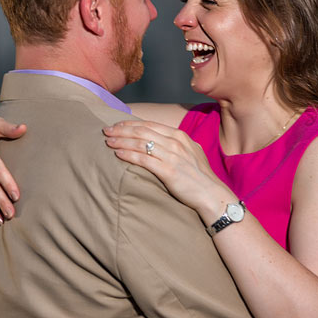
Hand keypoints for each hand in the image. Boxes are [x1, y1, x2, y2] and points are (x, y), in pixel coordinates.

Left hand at [103, 120, 231, 220]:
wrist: (211, 194)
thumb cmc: (200, 176)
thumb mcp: (191, 152)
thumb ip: (177, 144)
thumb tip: (161, 141)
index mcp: (180, 136)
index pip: (149, 125)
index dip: (130, 124)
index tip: (117, 125)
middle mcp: (175, 142)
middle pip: (142, 131)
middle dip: (121, 130)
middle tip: (106, 131)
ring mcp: (172, 156)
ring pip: (140, 143)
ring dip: (121, 141)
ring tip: (108, 141)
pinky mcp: (168, 171)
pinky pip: (143, 159)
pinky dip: (129, 154)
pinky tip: (118, 154)